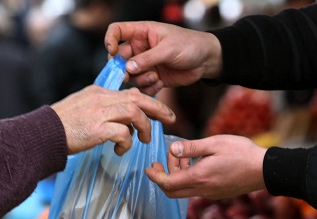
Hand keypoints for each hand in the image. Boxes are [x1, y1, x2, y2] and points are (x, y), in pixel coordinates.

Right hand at [51, 85, 174, 155]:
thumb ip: (102, 109)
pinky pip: (123, 133)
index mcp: (99, 93)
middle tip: (171, 119)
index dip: (148, 101)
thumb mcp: (83, 108)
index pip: (130, 92)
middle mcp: (101, 99)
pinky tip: (120, 151)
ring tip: (144, 140)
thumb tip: (122, 121)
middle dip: (158, 108)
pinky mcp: (97, 129)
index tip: (159, 111)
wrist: (41, 134)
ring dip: (144, 128)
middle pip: (138, 98)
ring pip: (134, 113)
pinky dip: (127, 143)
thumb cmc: (61, 126)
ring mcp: (99, 113)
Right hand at [104, 21, 222, 95]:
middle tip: (130, 76)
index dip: (110, 40)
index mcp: (141, 33)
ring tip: (155, 78)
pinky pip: (141, 87)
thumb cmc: (190, 45)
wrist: (206, 60)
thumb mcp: (168, 49)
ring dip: (140, 80)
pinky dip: (148, 89)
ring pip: (130, 75)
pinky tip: (160, 84)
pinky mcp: (152, 78)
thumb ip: (148, 58)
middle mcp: (140, 48)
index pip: (116, 31)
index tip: (112, 51)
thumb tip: (128, 67)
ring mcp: (145, 64)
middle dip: (123, 69)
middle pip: (119, 59)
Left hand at [145, 135, 266, 198]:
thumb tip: (172, 149)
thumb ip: (191, 148)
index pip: (167, 183)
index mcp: (199, 177)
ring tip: (183, 157)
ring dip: (177, 176)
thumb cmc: (242, 153)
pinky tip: (196, 164)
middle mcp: (202, 190)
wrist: (265, 170)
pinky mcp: (217, 193)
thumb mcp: (214, 143)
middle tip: (162, 162)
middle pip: (172, 192)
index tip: (148, 167)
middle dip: (163, 177)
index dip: (155, 176)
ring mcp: (210, 194)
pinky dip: (189, 178)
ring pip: (184, 190)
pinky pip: (196, 189)